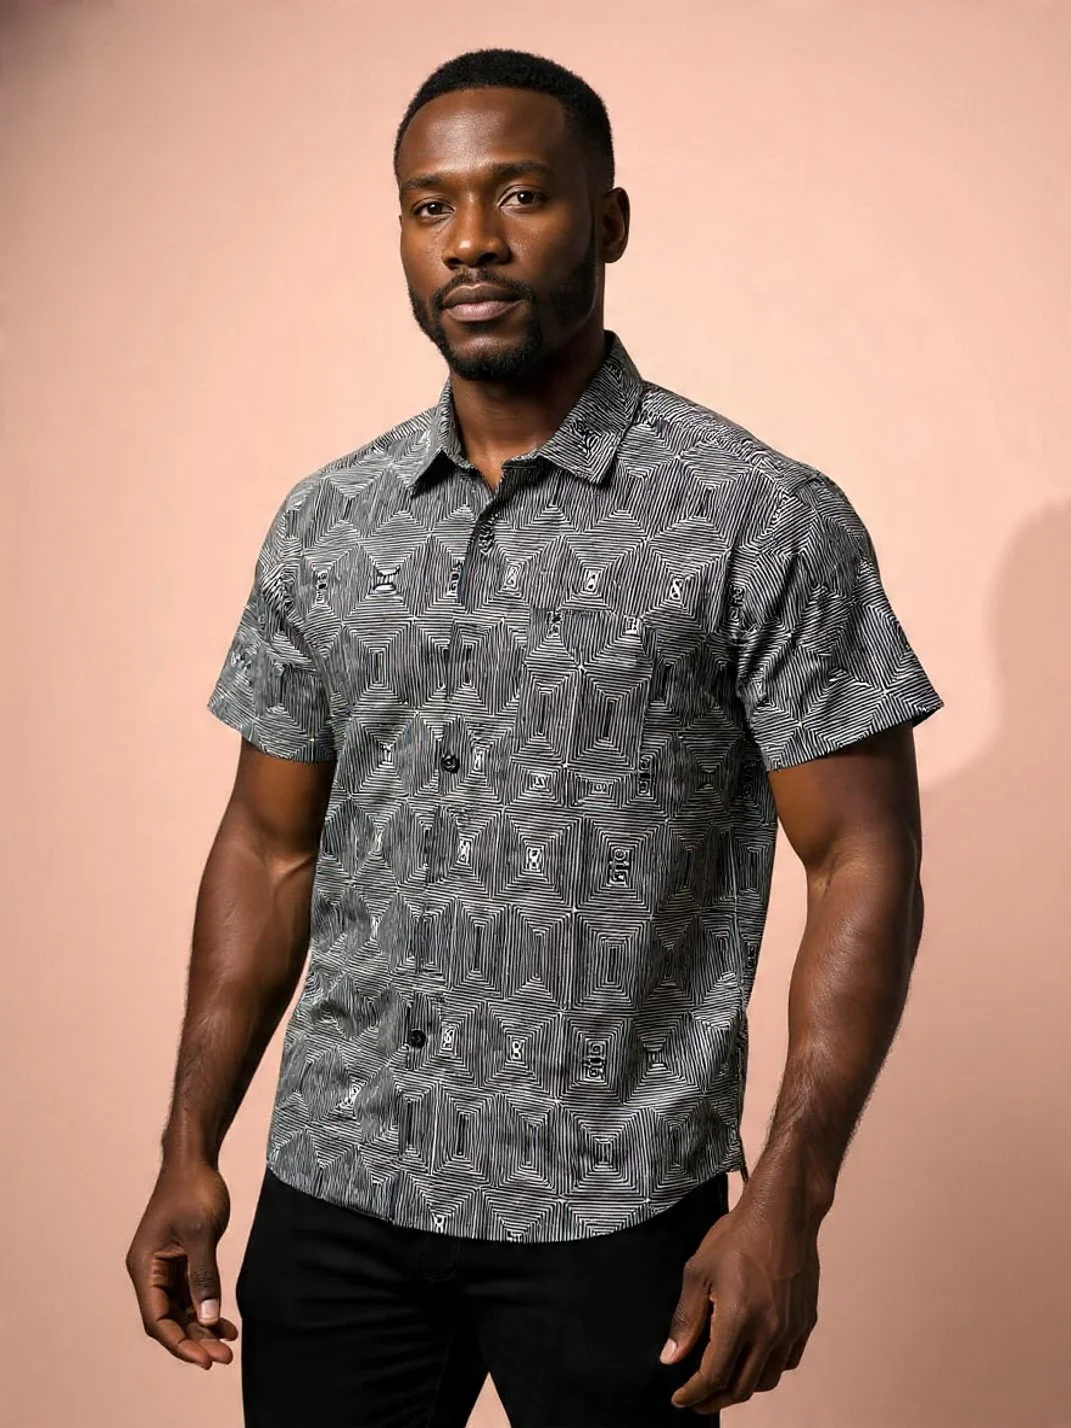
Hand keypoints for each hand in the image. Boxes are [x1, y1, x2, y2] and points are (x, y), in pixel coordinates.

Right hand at [125, 1160, 238, 1369]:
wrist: (194, 1160)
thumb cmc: (193, 1190)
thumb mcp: (201, 1234)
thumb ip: (204, 1277)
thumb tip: (208, 1318)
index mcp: (144, 1267)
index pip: (157, 1319)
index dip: (180, 1343)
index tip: (206, 1360)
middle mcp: (149, 1271)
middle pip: (168, 1319)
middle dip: (195, 1340)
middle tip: (224, 1358)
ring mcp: (164, 1267)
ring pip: (180, 1310)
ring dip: (202, 1328)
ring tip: (228, 1346)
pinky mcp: (179, 1260)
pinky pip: (189, 1295)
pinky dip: (206, 1309)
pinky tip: (226, 1325)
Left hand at [660, 1184, 819, 1413]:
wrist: (783, 1214)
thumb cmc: (737, 1236)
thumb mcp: (698, 1272)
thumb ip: (685, 1320)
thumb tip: (671, 1359)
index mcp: (738, 1320)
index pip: (713, 1376)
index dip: (694, 1393)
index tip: (680, 1399)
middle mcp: (769, 1332)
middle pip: (741, 1387)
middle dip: (715, 1400)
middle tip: (697, 1401)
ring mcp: (791, 1330)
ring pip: (767, 1379)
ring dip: (742, 1388)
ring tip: (722, 1383)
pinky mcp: (805, 1322)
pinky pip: (787, 1362)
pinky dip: (768, 1370)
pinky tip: (753, 1360)